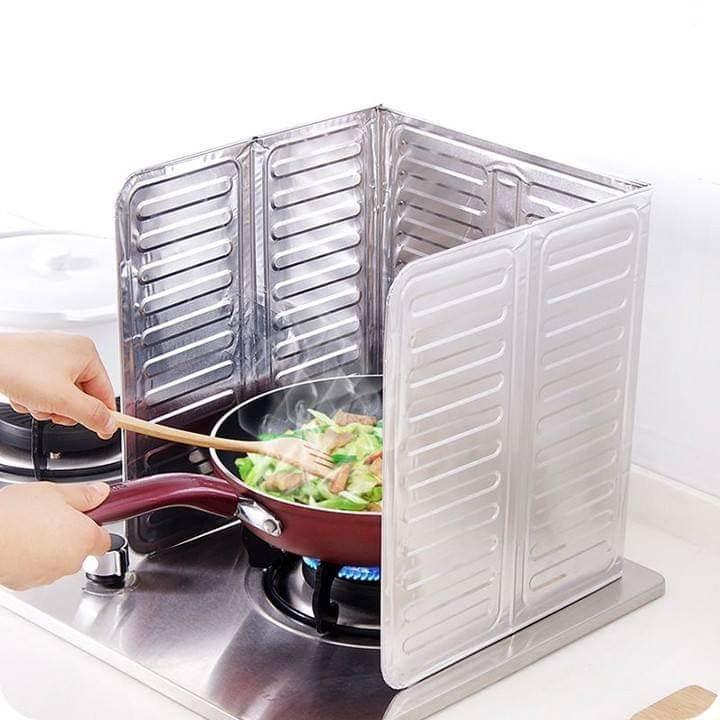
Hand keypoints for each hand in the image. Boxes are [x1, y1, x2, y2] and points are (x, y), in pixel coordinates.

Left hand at [0, 332, 115, 438]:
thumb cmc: (17, 368)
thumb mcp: (62, 400)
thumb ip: (92, 415)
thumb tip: (110, 423)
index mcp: (86, 353)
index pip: (106, 392)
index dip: (104, 415)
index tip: (104, 430)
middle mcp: (71, 350)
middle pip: (82, 395)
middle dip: (64, 409)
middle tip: (52, 409)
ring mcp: (52, 356)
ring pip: (61, 395)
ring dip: (46, 406)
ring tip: (33, 400)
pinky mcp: (34, 363)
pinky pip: (44, 390)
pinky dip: (34, 398)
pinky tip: (23, 394)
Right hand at [0, 482, 110, 590]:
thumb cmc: (14, 516)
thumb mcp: (54, 492)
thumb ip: (84, 495)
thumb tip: (100, 493)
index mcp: (84, 538)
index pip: (105, 540)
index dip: (97, 527)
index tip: (89, 518)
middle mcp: (71, 561)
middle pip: (82, 550)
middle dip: (72, 535)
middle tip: (55, 517)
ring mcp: (49, 575)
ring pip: (60, 560)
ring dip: (53, 547)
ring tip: (33, 528)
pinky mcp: (27, 583)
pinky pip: (39, 569)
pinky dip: (34, 559)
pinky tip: (22, 542)